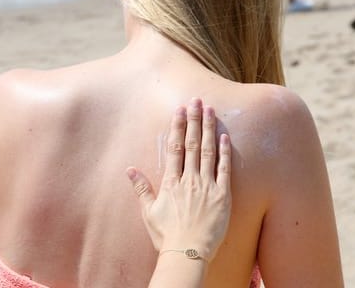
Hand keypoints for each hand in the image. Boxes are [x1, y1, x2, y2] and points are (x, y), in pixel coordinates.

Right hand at [127, 99, 231, 261]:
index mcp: (171, 182)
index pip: (174, 148)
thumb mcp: (148, 212)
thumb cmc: (166, 235)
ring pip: (207, 151)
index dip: (177, 127)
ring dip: (209, 129)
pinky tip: (225, 137)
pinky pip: (224, 170)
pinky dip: (225, 152)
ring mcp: (206, 186)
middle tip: (196, 100)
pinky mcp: (222, 196)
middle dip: (194, 120)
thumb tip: (129, 170)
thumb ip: (141, 188)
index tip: (179, 110)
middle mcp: (188, 179)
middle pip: (191, 144)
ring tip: (211, 110)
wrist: (188, 254)